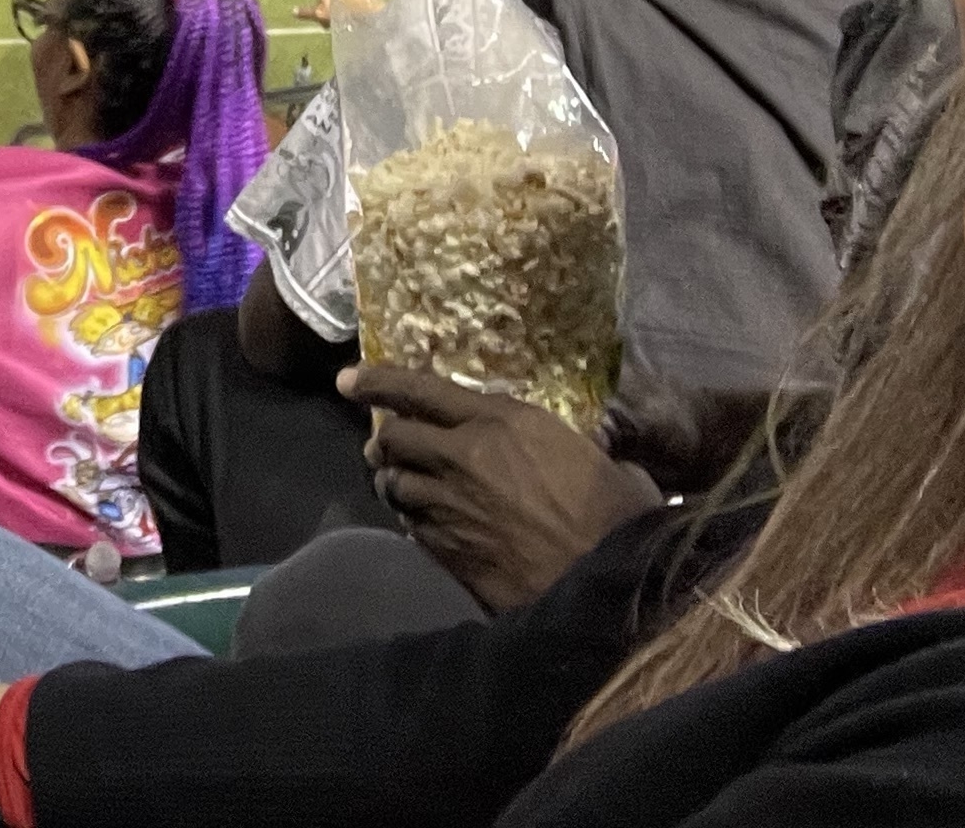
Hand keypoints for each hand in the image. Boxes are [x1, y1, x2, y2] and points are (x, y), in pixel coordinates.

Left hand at [341, 363, 660, 612]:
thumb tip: (552, 449)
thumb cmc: (616, 513)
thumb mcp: (587, 454)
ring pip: (394, 485)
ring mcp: (449, 505)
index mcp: (500, 421)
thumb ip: (549, 441)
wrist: (608, 583)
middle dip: (384, 441)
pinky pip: (411, 527)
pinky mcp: (447, 550)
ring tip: (401, 487)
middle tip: (386, 448)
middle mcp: (462, 456)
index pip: (419, 388)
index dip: (377, 381)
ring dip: (394, 483)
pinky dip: (412, 522)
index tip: (347, 380)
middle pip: (394, 437)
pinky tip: (425, 526)